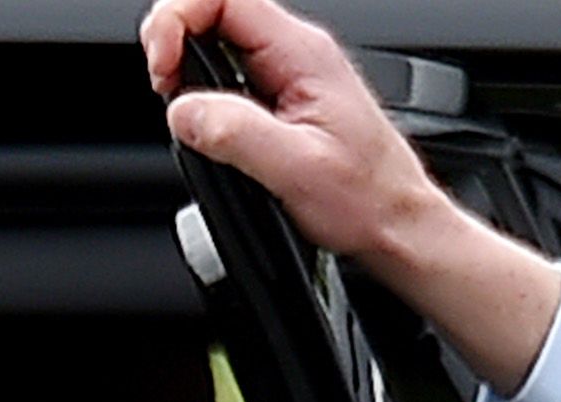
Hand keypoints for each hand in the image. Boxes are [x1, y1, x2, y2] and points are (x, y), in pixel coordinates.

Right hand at [139, 0, 560, 391]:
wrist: (397, 222)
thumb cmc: (365, 197)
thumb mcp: (295, 169)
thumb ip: (235, 133)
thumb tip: (183, 111)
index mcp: (302, 53)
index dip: (179, 20)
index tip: (163, 67)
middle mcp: (295, 52)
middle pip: (215, 10)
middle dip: (174, 39)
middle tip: (164, 87)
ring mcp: (287, 72)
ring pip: (218, 41)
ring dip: (186, 67)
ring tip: (180, 108)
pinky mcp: (280, 97)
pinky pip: (229, 74)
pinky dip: (204, 92)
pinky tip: (203, 122)